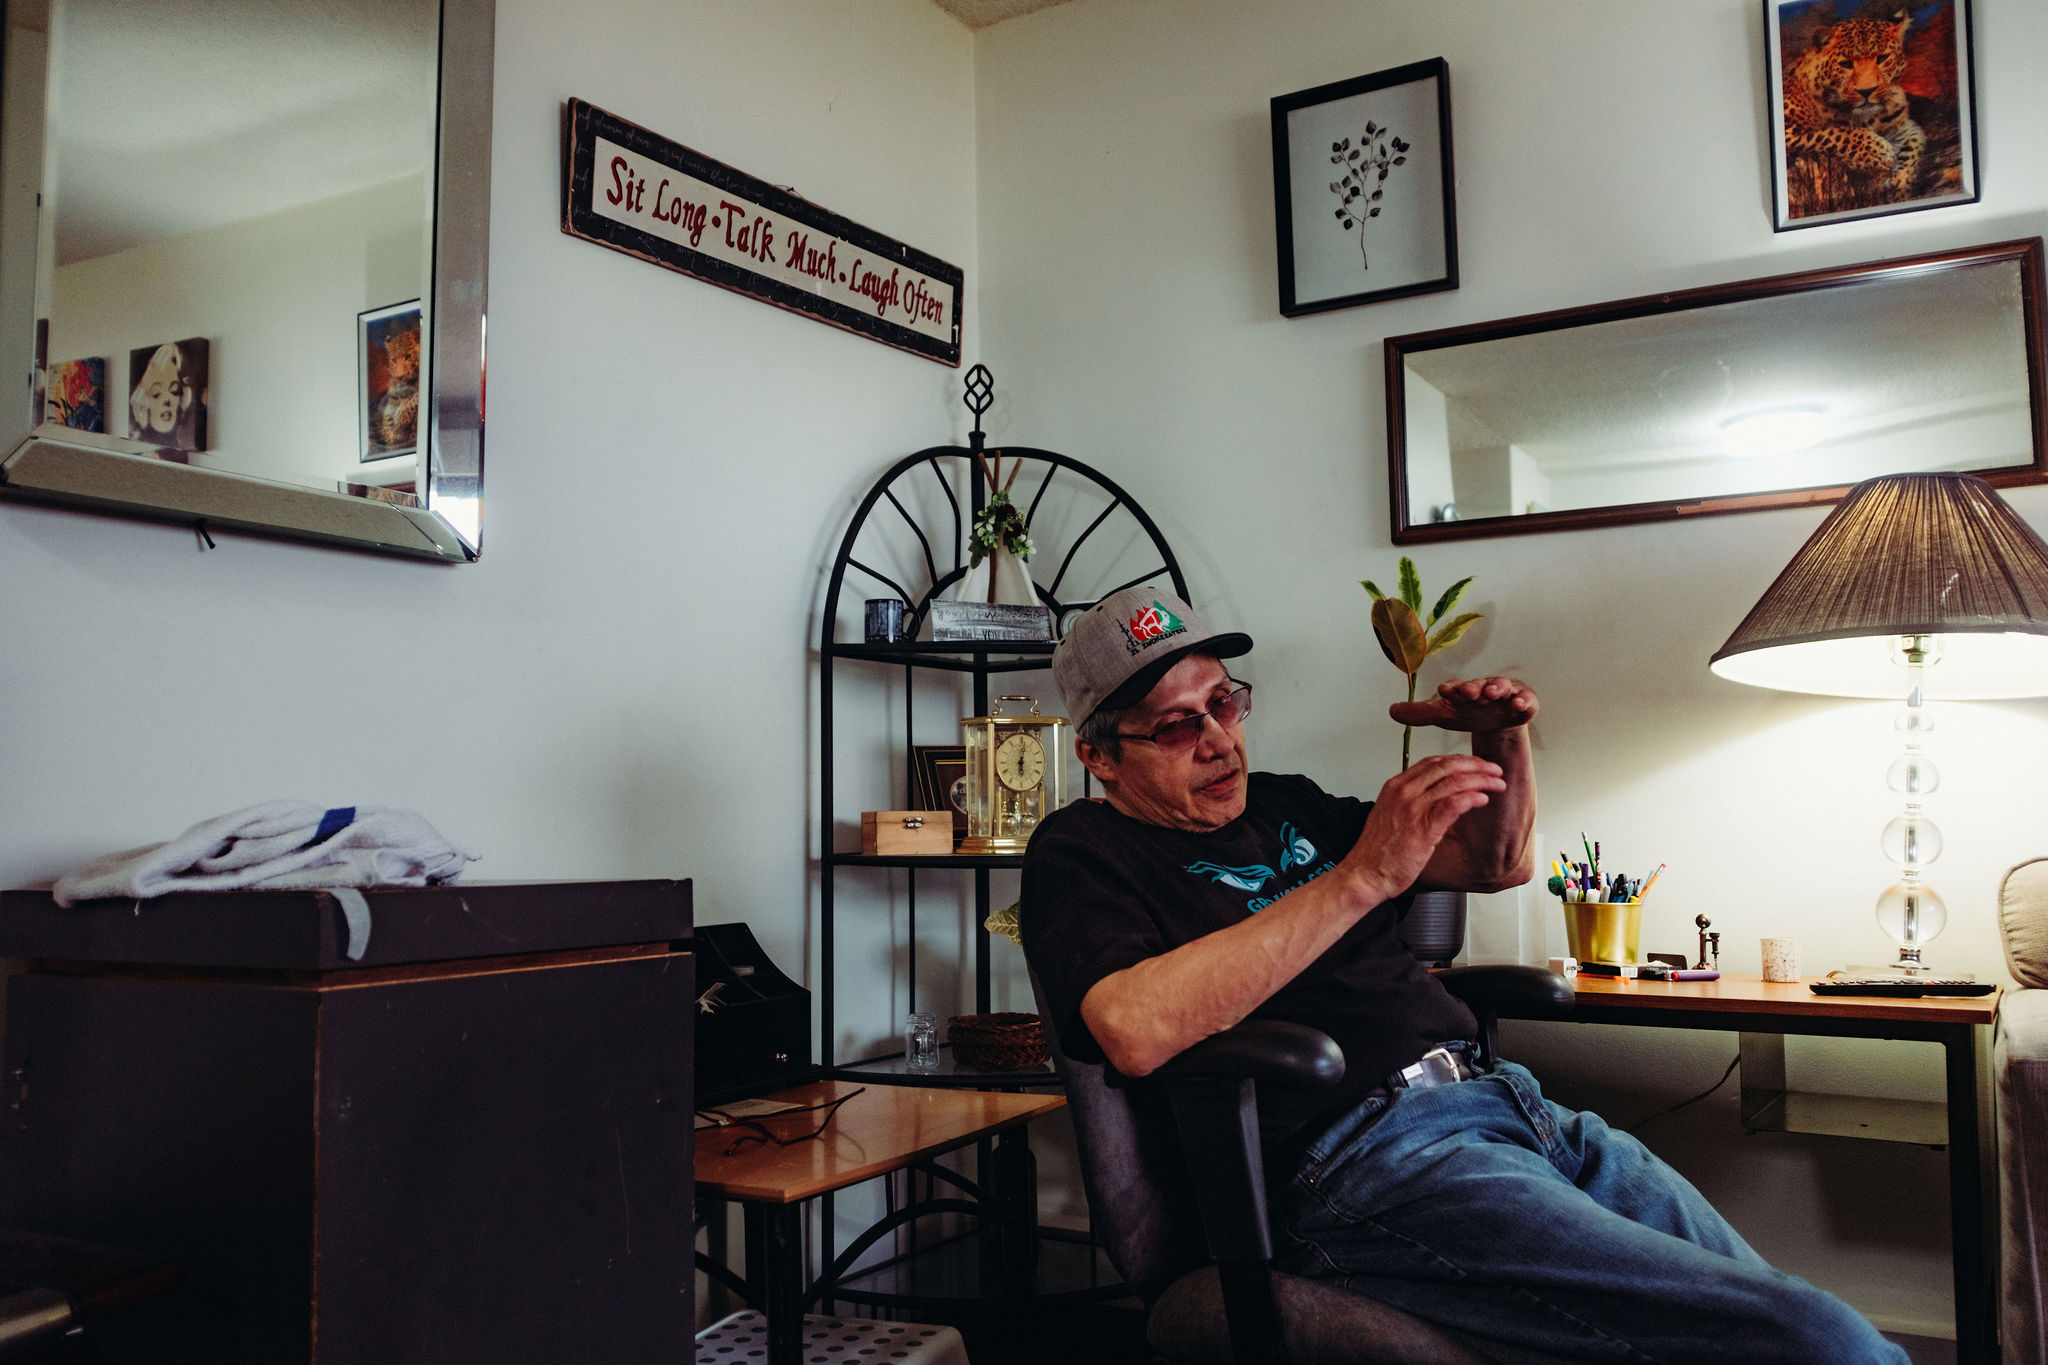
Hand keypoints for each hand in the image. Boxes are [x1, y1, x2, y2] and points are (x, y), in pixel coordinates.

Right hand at [1344, 754, 1506, 900]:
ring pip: (1454, 781)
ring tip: (1497, 785)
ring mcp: (1412, 807)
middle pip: (1447, 766)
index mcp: (1395, 786)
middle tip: (1494, 770)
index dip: (1460, 760)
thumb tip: (1435, 799)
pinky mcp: (1423, 827)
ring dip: (1481, 780)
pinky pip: (1453, 803)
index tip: (1476, 765)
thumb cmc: (1378, 852)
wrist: (1365, 874)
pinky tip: (1483, 799)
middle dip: (1476, 765)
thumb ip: (1411, 803)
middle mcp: (1403, 791)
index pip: (1433, 762)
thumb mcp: (1391, 816)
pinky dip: (1472, 798)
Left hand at [1389, 676, 1537, 732]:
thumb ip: (1421, 714)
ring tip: (1493, 693)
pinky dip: (1522, 700)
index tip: (1444, 692)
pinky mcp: (1524, 701)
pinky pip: (1525, 699)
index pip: (1455, 688)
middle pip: (1478, 685)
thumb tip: (1391, 710)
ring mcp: (1505, 693)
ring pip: (1501, 687)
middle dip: (1474, 687)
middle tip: (1469, 692)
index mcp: (1463, 691)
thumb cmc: (1469, 714)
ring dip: (1497, 688)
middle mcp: (1483, 687)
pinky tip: (1519, 705)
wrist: (1499, 722)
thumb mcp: (1446, 716)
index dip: (1451, 689)